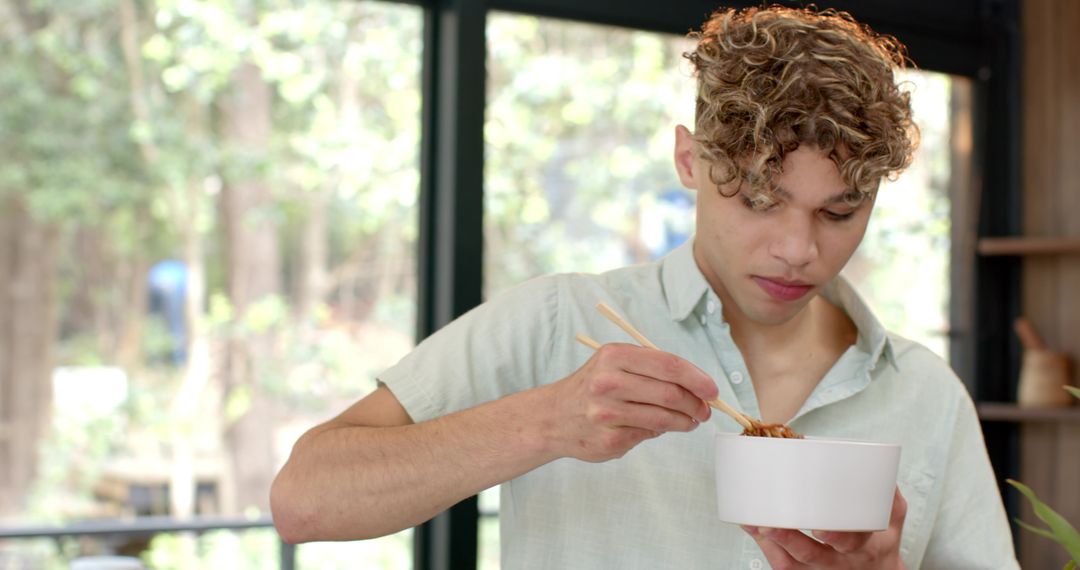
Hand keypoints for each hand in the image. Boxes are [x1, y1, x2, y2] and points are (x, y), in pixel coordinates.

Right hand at [549, 343, 717, 461]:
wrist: (553, 417)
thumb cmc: (593, 387)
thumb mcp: (615, 364)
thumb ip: (652, 369)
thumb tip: (698, 387)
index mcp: (614, 356)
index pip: (669, 365)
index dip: (697, 379)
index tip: (712, 390)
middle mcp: (608, 382)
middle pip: (670, 394)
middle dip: (696, 404)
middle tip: (704, 411)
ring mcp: (607, 413)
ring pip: (664, 418)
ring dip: (685, 422)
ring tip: (689, 422)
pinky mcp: (610, 439)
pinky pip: (648, 435)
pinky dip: (660, 431)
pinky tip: (657, 427)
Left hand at [742, 487, 907, 568]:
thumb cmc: (880, 543)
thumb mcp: (892, 519)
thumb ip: (885, 494)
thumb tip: (876, 463)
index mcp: (865, 546)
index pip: (853, 542)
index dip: (836, 535)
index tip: (820, 527)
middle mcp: (841, 561)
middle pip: (813, 556)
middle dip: (790, 540)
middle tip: (771, 523)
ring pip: (792, 563)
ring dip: (770, 542)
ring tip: (753, 522)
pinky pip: (782, 565)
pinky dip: (765, 546)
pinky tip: (752, 527)